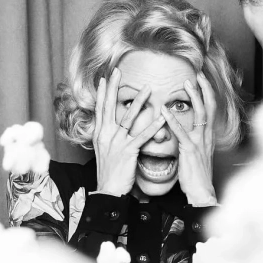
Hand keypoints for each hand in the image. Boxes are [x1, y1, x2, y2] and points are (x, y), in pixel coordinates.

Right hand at [93, 68, 163, 196]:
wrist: (108, 191)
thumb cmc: (109, 173)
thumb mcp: (105, 152)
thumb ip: (109, 138)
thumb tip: (113, 128)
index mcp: (100, 135)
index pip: (101, 109)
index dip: (103, 93)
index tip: (105, 78)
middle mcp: (106, 136)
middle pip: (109, 107)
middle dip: (114, 88)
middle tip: (118, 71)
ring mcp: (116, 143)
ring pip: (128, 118)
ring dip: (138, 102)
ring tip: (147, 88)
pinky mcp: (128, 151)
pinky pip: (142, 136)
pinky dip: (153, 126)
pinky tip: (162, 117)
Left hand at [160, 73, 217, 205]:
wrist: (201, 193)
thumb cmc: (196, 177)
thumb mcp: (196, 155)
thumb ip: (192, 142)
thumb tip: (186, 133)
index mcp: (208, 137)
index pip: (211, 109)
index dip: (207, 93)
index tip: (200, 79)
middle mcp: (207, 137)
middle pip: (210, 106)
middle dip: (204, 88)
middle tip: (197, 74)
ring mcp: (200, 143)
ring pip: (201, 114)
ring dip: (195, 97)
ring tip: (187, 83)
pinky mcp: (190, 151)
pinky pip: (182, 132)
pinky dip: (173, 120)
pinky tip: (165, 111)